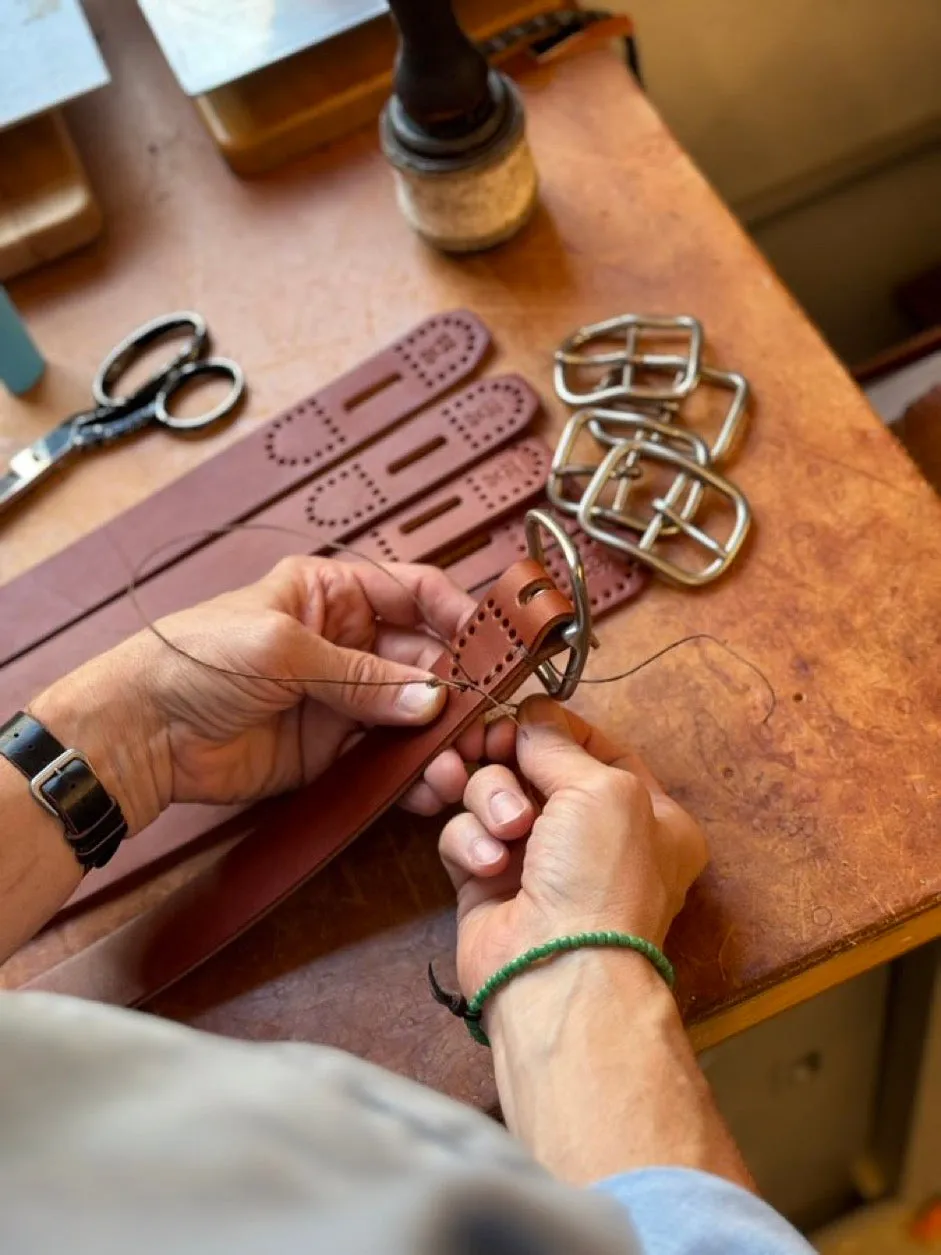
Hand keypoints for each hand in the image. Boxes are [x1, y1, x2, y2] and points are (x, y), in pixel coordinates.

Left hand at [34, 556, 505, 834]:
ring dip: (442, 739)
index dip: (459, 614)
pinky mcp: (333, 752)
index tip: (496, 646)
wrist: (141, 733)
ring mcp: (345, 700)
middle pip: (427, 660)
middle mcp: (349, 643)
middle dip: (461, 690)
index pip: (416, 593)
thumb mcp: (282, 650)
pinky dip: (413, 775)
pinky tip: (431, 788)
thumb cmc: (195, 660)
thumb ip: (361, 676)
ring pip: (415, 715)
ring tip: (460, 765)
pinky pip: (387, 759)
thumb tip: (431, 699)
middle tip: (488, 722)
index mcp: (335, 594)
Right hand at [438, 696, 707, 996]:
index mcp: (647, 813)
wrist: (558, 973)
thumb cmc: (601, 877)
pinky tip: (488, 865)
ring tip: (506, 831)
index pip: (596, 747)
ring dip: (491, 799)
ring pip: (491, 791)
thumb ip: (560, 744)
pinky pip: (464, 833)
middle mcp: (593, 834)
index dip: (557, 727)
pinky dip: (471, 842)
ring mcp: (537, 857)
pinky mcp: (486, 880)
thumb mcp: (603, 788)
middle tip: (486, 747)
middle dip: (508, 757)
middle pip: (534, 764)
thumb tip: (528, 720)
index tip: (523, 715)